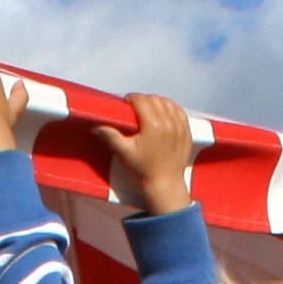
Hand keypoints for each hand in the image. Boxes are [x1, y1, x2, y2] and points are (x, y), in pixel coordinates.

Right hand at [92, 93, 196, 216]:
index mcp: (153, 125)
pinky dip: (171, 108)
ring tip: (148, 110)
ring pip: (167, 102)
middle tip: (134, 109)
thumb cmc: (143, 170)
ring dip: (157, 102)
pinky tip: (164, 113)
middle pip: (154, 99)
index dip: (131, 99)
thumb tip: (96, 126)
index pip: (141, 100)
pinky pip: (179, 111)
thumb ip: (110, 137)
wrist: (164, 184)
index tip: (125, 104)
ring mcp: (180, 126)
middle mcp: (169, 122)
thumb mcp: (124, 153)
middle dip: (142, 100)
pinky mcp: (186, 131)